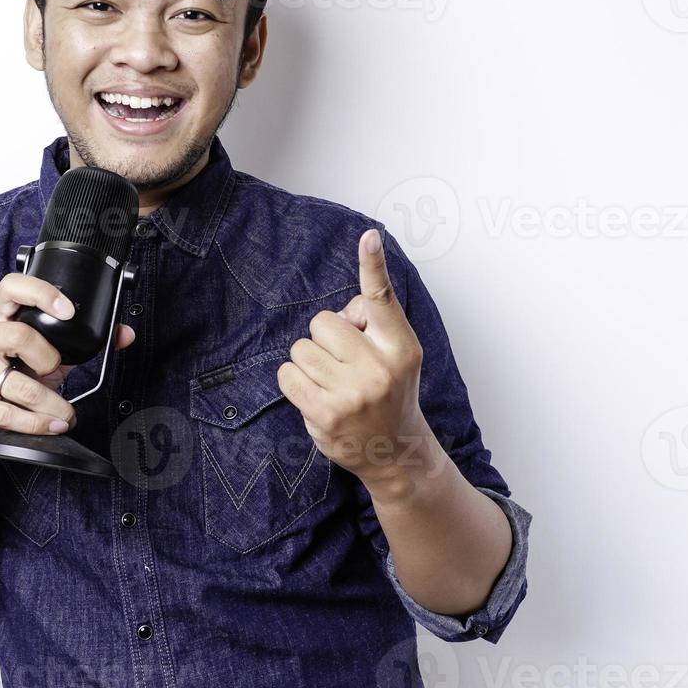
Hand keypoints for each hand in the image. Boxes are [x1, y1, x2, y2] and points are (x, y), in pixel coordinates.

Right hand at [0, 271, 135, 441]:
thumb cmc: (9, 378)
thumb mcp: (43, 357)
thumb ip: (78, 345)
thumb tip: (124, 334)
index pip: (12, 287)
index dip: (41, 293)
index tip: (68, 311)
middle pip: (18, 335)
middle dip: (48, 359)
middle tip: (55, 371)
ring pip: (16, 383)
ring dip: (50, 404)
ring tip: (64, 414)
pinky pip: (5, 413)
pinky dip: (35, 423)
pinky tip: (50, 425)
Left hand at [277, 228, 430, 485]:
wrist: (396, 451)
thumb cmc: (391, 393)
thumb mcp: (399, 355)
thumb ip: (375, 326)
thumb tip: (344, 311)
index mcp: (401, 348)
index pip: (381, 299)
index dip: (373, 265)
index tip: (369, 236)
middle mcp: (379, 369)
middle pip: (323, 321)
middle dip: (326, 337)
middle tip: (344, 362)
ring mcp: (351, 394)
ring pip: (300, 348)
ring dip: (309, 361)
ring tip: (332, 381)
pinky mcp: (324, 414)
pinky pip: (287, 375)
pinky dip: (294, 381)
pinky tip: (315, 394)